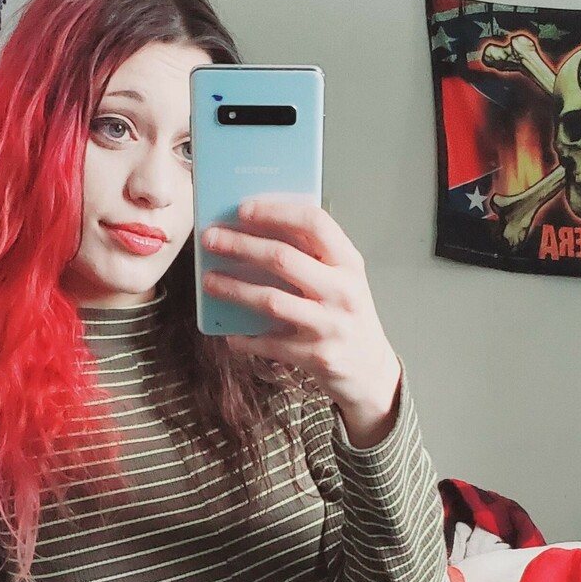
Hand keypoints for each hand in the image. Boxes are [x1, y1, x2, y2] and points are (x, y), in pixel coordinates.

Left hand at [200, 197, 400, 427]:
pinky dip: (244, 337)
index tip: (243, 209)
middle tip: (211, 239)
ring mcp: (331, 326)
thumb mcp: (341, 280)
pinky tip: (228, 332)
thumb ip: (311, 256)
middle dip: (240, 245)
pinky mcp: (317, 357)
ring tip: (209, 281)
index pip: (314, 223)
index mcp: (349, 263)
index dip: (275, 212)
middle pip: (283, 258)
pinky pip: (269, 343)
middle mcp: (343, 292)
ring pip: (271, 300)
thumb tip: (253, 232)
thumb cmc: (347, 317)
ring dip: (233, 288)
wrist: (371, 371)